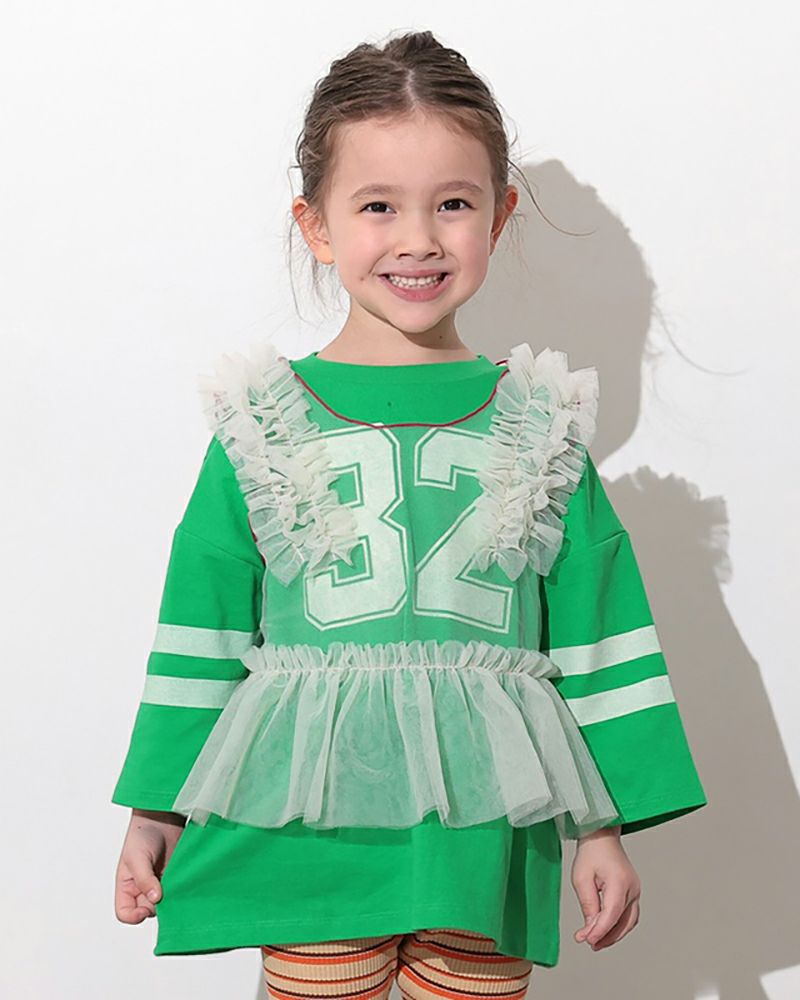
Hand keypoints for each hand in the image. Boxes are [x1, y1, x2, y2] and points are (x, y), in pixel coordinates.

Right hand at [114, 809, 185, 923]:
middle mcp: (142, 888)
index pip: (125, 913)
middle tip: (166, 893)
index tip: (146, 908)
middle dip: (157, 907)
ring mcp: (160, 883)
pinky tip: (185, 881)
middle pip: (148, 911)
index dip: (134, 916)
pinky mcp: (175, 876)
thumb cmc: (142, 833)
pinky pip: (178, 891)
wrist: (162, 815)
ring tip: (176, 884)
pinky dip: (182, 889)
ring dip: (172, 899)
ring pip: (165, 903)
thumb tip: (155, 899)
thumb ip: (144, 879)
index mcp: (127, 886)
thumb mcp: (137, 857)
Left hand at [571, 825, 640, 951]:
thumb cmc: (591, 852)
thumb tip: (590, 929)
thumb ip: (588, 904)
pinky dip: (618, 925)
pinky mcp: (632, 891)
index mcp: (620, 882)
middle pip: (623, 922)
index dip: (600, 931)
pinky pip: (629, 914)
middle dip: (607, 936)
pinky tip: (605, 930)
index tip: (586, 940)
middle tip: (590, 943)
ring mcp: (635, 890)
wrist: (602, 835)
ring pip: (629, 921)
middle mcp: (632, 888)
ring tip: (596, 941)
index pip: (612, 914)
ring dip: (614, 934)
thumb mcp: (581, 877)